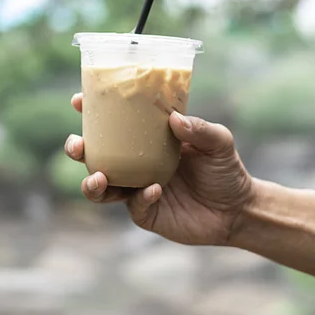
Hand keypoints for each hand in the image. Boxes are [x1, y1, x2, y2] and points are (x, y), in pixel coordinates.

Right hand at [64, 93, 253, 245]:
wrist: (237, 210)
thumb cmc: (225, 170)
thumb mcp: (218, 142)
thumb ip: (199, 129)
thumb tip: (174, 119)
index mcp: (146, 141)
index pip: (113, 125)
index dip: (91, 113)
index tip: (77, 101)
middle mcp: (135, 165)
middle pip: (95, 156)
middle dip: (78, 150)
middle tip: (77, 145)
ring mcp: (137, 190)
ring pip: (102, 188)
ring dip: (92, 183)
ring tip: (99, 176)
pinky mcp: (146, 214)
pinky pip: (134, 205)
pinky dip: (140, 197)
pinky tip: (154, 189)